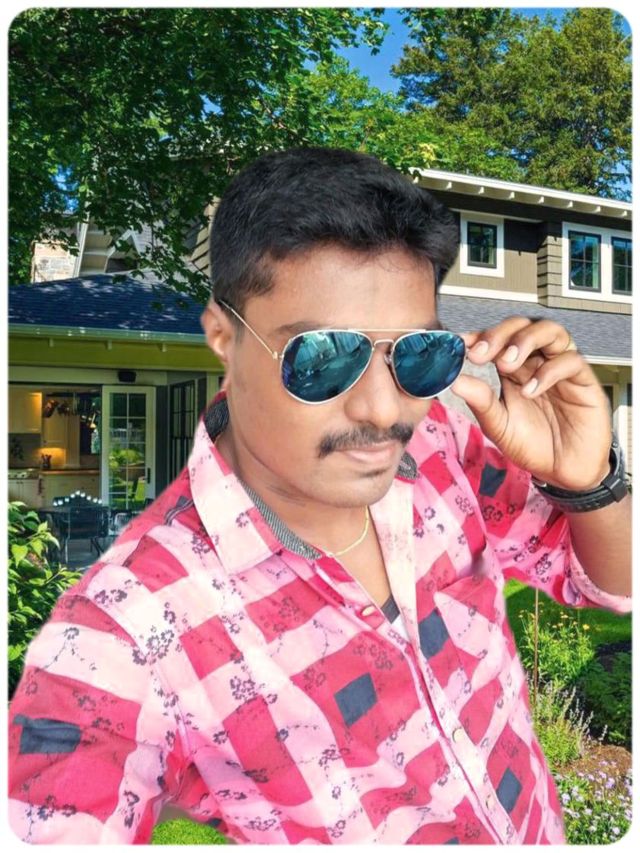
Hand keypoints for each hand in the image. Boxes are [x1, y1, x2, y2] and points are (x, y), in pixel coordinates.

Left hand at [450, 317, 611, 489]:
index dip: (480, 337)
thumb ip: (480, 402)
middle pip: (521, 327)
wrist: (563, 471)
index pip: (498, 340)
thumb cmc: (533, 446)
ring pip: (550, 331)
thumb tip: (455, 381)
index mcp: (513, 370)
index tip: (461, 344)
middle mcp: (537, 363)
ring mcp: (560, 368)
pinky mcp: (583, 380)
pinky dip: (548, 372)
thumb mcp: (498, 426)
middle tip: (481, 354)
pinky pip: (570, 361)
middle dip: (499, 335)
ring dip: (525, 341)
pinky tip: (530, 391)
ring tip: (507, 363)